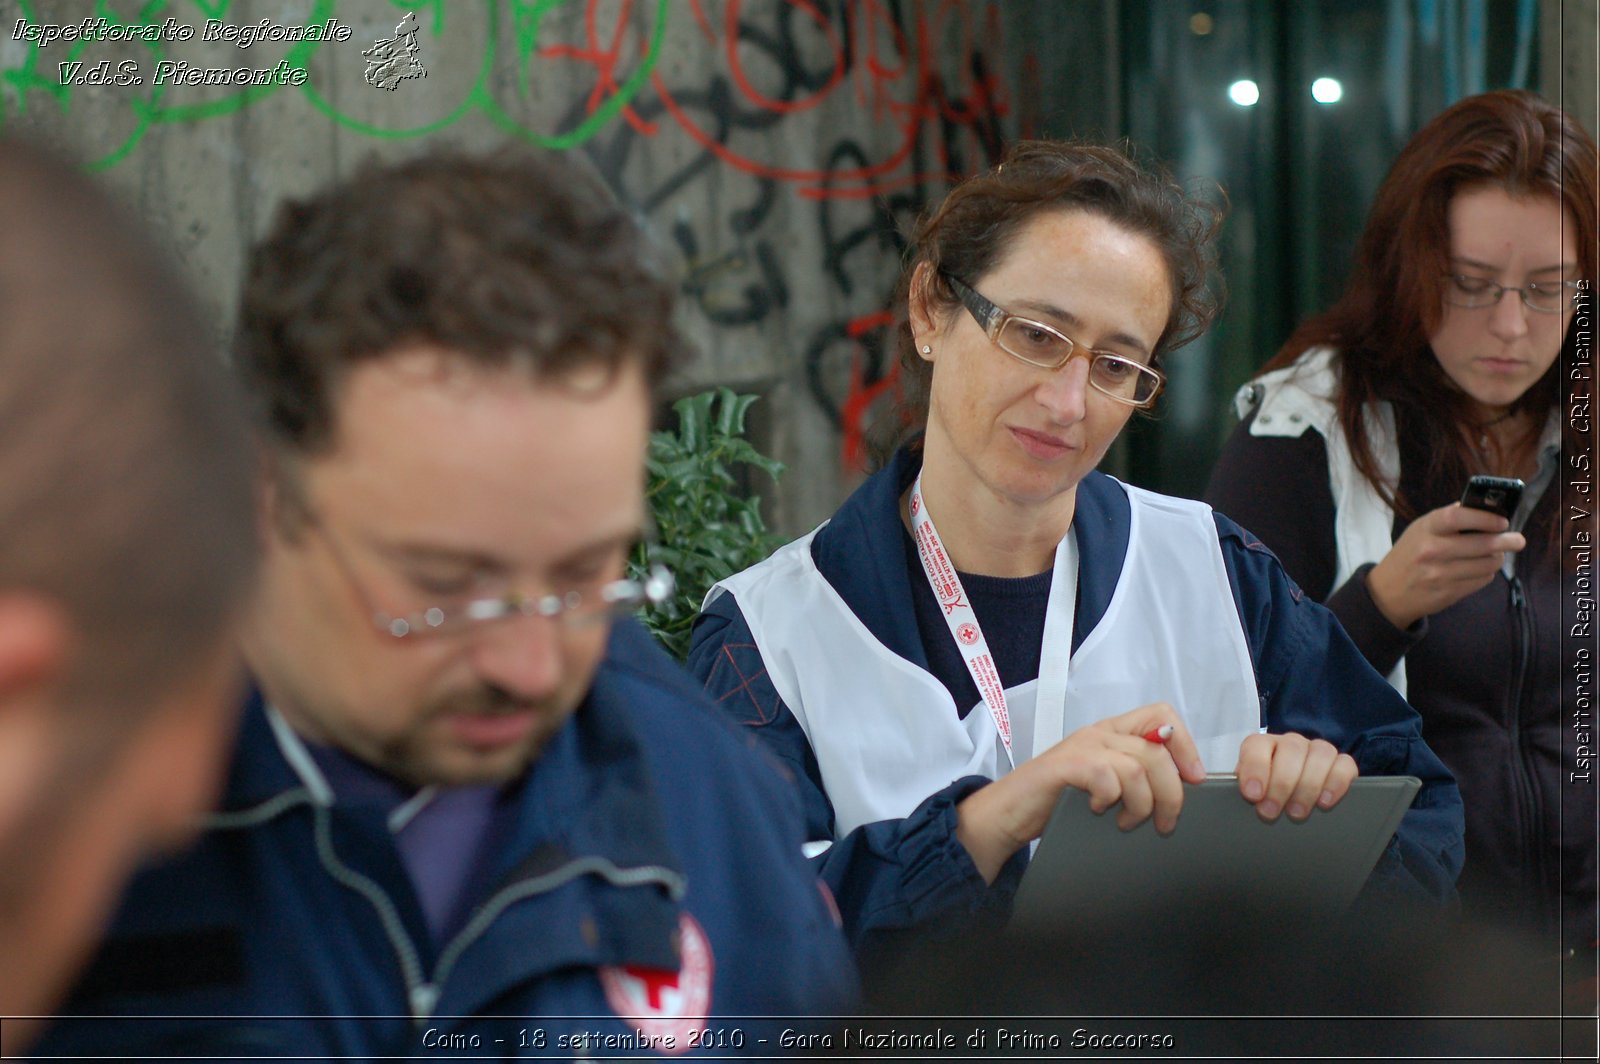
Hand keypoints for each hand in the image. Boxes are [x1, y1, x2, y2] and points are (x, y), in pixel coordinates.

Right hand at [955, 702, 1206, 883]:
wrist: (1008, 814)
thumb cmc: (1056, 803)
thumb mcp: (1104, 785)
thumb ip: (1135, 777)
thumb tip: (1182, 789)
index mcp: (1112, 732)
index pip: (1163, 716)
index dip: (1186, 746)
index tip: (1193, 780)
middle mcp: (1100, 733)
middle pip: (1158, 749)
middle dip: (1172, 793)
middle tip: (1165, 822)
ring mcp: (1083, 746)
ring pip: (1140, 767)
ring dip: (1142, 805)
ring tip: (1128, 822)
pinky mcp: (1066, 765)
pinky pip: (1108, 777)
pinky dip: (1111, 801)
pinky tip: (1098, 811)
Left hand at [1234, 732, 1357, 821]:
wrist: (1291, 800)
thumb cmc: (1267, 796)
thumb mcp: (1251, 792)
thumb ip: (1246, 789)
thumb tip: (1241, 794)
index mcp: (1263, 745)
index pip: (1257, 746)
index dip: (1255, 768)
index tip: (1253, 795)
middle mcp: (1291, 743)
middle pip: (1291, 750)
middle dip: (1281, 784)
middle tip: (1272, 811)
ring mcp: (1318, 750)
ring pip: (1320, 754)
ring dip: (1308, 785)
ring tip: (1297, 812)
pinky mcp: (1342, 763)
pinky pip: (1344, 765)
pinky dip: (1336, 783)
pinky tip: (1324, 802)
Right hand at [1365, 503, 1523, 628]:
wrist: (1387, 592)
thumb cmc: (1408, 555)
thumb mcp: (1420, 530)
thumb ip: (1448, 519)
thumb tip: (1484, 508)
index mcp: (1425, 529)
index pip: (1457, 517)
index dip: (1485, 518)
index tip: (1502, 521)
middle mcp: (1431, 551)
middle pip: (1482, 544)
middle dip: (1506, 541)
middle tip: (1517, 540)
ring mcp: (1440, 574)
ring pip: (1486, 564)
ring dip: (1496, 559)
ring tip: (1494, 555)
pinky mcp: (1448, 593)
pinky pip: (1481, 581)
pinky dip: (1485, 574)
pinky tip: (1478, 570)